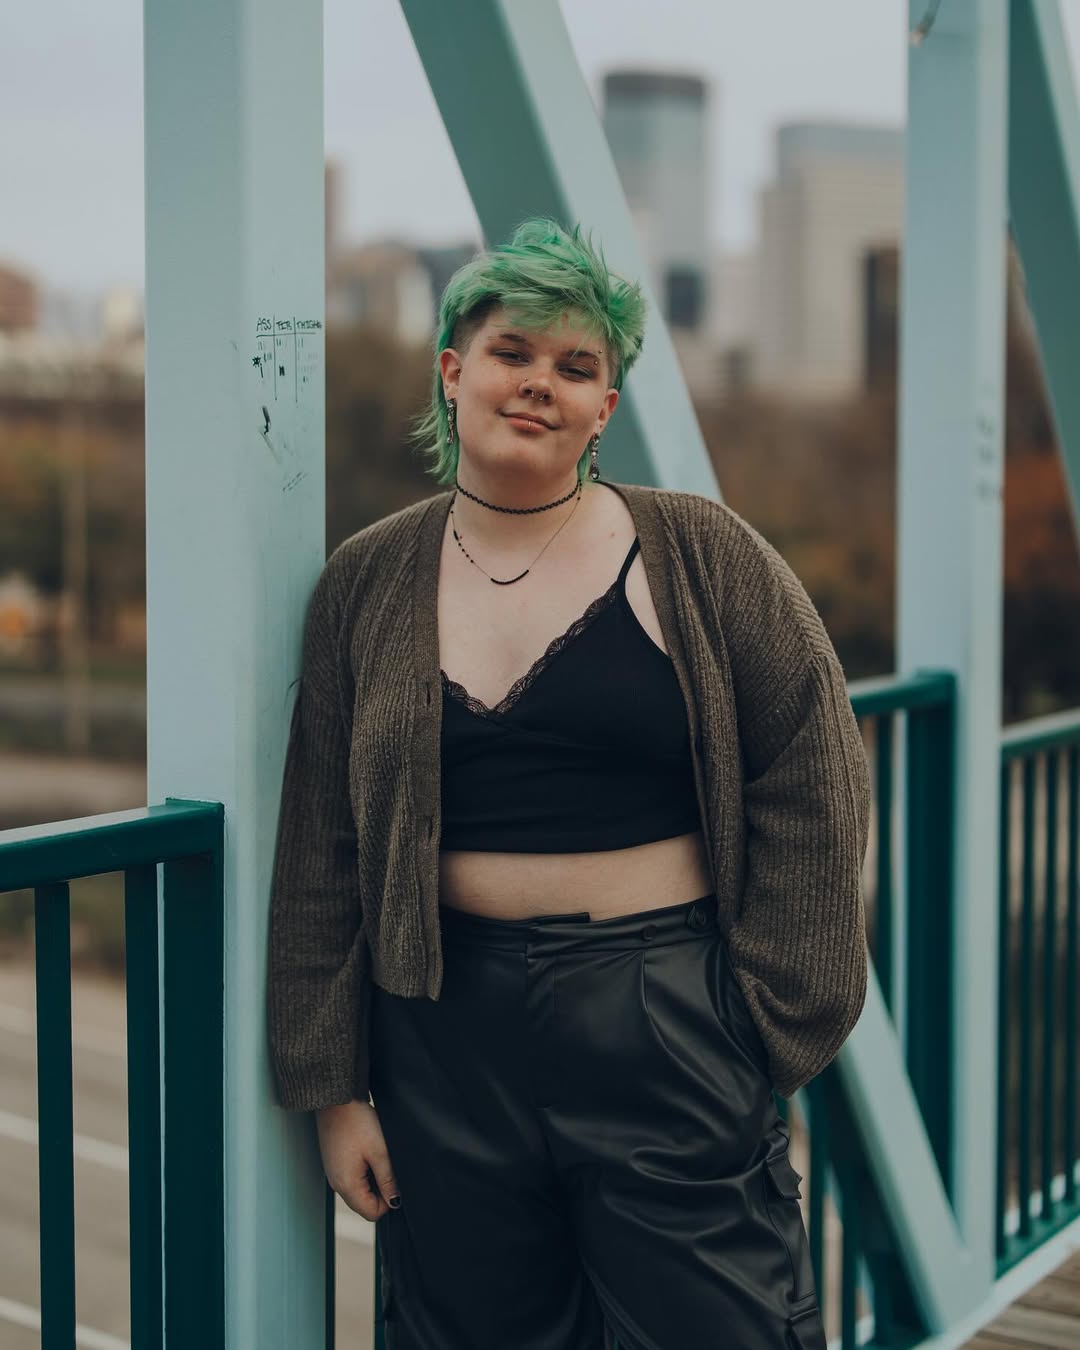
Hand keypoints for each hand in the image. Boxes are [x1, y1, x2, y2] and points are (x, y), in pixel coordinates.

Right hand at [315, 1098, 399, 1221]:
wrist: (336, 1100)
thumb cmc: (356, 1122)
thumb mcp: (379, 1152)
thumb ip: (388, 1180)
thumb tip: (396, 1202)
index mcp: (346, 1186)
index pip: (371, 1213)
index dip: (388, 1201)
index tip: (395, 1180)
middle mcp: (337, 1184)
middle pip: (365, 1204)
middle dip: (380, 1190)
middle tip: (386, 1164)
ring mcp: (334, 1174)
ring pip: (360, 1190)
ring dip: (372, 1179)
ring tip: (376, 1155)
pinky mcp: (335, 1163)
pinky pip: (353, 1178)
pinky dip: (364, 1170)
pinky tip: (367, 1151)